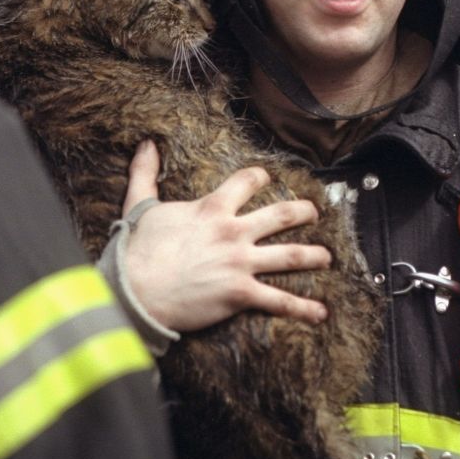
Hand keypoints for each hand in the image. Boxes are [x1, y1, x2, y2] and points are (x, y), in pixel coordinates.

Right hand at [122, 139, 330, 331]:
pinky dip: (302, 308)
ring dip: (313, 256)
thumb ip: (145, 174)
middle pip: (279, 216)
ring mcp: (240, 263)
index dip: (259, 177)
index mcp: (213, 209)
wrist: (133, 291)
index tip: (268, 177)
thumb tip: (146, 145)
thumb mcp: (140, 206)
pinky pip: (278, 301)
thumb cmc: (136, 251)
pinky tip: (321, 313)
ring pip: (289, 256)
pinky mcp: (240, 294)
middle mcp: (234, 232)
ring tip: (326, 256)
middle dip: (302, 212)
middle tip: (314, 212)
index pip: (246, 182)